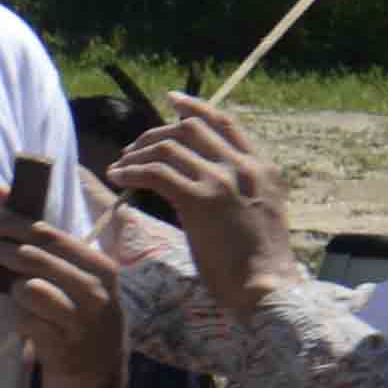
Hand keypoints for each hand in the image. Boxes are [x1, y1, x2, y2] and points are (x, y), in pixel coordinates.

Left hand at [0, 201, 127, 387]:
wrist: (98, 369)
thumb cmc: (79, 309)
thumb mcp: (70, 271)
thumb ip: (35, 233)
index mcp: (100, 265)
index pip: (48, 233)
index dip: (12, 222)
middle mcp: (96, 290)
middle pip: (34, 257)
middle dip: (0, 247)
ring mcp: (80, 319)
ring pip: (28, 287)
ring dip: (8, 284)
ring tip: (7, 284)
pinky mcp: (61, 344)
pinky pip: (23, 318)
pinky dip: (13, 312)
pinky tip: (16, 313)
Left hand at [107, 96, 294, 312]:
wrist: (267, 287)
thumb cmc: (258, 261)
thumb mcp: (258, 212)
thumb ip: (237, 188)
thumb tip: (198, 176)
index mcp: (262, 168)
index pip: (225, 123)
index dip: (195, 107)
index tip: (171, 99)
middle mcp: (244, 167)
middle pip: (189, 129)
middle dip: (155, 134)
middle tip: (132, 150)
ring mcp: (223, 181)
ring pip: (168, 147)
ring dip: (137, 155)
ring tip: (120, 168)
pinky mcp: (201, 200)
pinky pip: (155, 173)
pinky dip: (132, 172)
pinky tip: (119, 180)